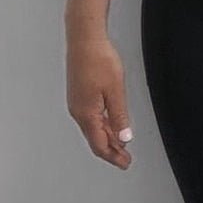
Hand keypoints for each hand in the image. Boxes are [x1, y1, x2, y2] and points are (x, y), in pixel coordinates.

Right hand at [65, 34, 133, 169]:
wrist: (84, 39)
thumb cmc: (99, 60)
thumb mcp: (115, 90)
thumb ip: (119, 116)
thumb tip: (124, 137)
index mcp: (86, 113)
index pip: (99, 144)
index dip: (113, 156)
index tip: (125, 163)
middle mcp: (78, 111)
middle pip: (94, 138)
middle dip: (110, 150)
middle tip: (125, 158)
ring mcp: (76, 102)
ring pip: (92, 127)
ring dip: (106, 137)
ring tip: (120, 143)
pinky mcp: (78, 93)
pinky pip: (90, 116)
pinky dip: (101, 124)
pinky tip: (110, 122)